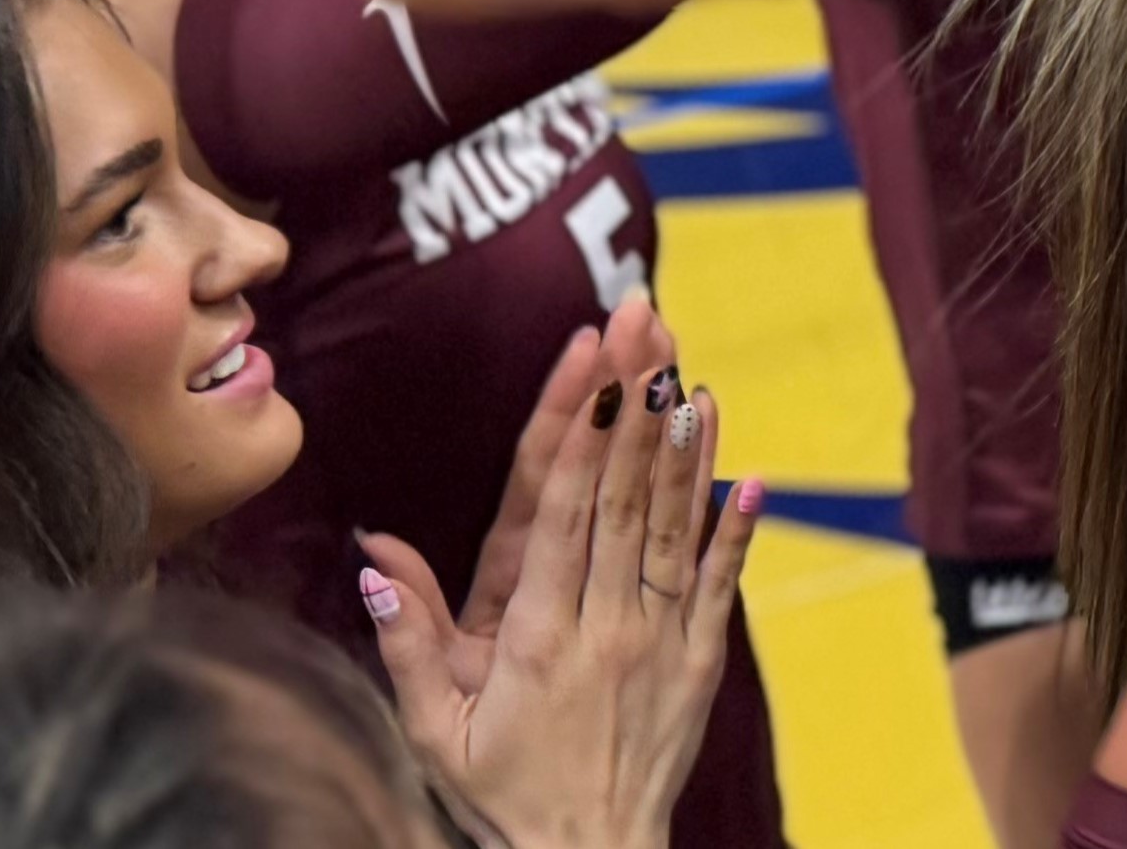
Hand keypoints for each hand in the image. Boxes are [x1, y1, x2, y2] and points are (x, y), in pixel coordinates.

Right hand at [366, 369, 757, 848]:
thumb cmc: (502, 797)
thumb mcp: (434, 731)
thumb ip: (407, 641)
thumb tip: (376, 557)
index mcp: (535, 637)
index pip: (562, 514)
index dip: (583, 436)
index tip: (597, 370)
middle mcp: (604, 628)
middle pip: (622, 499)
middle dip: (635, 408)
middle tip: (649, 331)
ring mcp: (659, 642)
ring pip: (672, 529)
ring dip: (685, 451)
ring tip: (693, 378)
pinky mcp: (698, 664)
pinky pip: (718, 585)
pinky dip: (734, 530)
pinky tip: (750, 477)